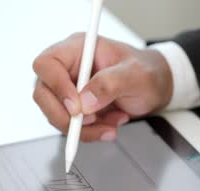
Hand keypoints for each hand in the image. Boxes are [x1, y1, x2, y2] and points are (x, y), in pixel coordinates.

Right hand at [32, 33, 171, 141]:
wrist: (156, 88)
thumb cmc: (148, 72)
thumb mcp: (136, 75)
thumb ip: (111, 84)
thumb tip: (85, 102)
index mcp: (78, 49)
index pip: (47, 65)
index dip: (56, 87)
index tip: (77, 108)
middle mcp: (68, 68)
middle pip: (43, 94)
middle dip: (65, 116)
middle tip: (91, 123)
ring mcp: (70, 89)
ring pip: (56, 115)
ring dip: (83, 128)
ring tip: (113, 124)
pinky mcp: (76, 109)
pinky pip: (71, 127)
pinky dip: (90, 133)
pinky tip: (112, 125)